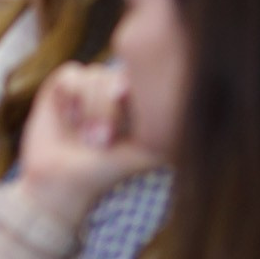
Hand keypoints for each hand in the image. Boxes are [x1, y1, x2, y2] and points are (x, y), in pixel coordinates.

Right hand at [15, 62, 165, 229]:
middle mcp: (113, 87)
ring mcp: (88, 85)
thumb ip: (170, 129)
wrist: (64, 183)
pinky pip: (71, 74)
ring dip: (90, 109)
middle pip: (117, 76)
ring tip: (86, 137)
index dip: (131, 99)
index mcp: (137, 98)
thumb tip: (198, 111)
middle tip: (101, 141)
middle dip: (107, 110)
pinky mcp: (61, 86)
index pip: (142, 79)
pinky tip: (68, 119)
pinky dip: (70, 99)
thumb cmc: (107, 170)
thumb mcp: (148, 151)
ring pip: (94, 75)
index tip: (123, 129)